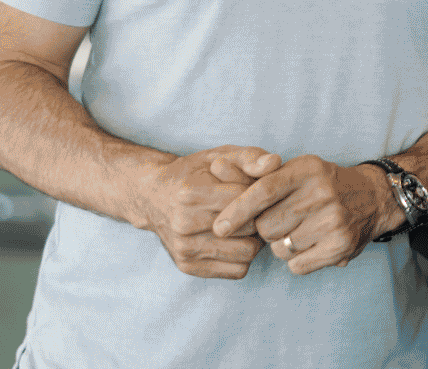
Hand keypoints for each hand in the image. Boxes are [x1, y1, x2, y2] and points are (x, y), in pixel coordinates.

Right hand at [136, 147, 281, 279]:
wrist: (151, 196)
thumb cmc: (190, 173)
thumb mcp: (216, 156)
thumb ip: (248, 156)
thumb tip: (276, 162)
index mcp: (189, 193)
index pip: (243, 199)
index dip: (257, 194)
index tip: (256, 190)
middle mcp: (184, 223)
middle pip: (247, 228)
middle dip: (256, 217)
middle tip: (254, 210)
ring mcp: (185, 248)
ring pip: (246, 253)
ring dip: (252, 240)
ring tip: (245, 226)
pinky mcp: (188, 266)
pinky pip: (237, 270)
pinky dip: (242, 257)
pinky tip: (235, 241)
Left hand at [211, 155, 396, 273]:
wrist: (371, 197)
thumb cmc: (319, 182)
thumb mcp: (291, 168)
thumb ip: (252, 170)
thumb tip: (214, 167)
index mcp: (305, 170)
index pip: (263, 191)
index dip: (237, 209)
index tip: (219, 227)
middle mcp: (320, 194)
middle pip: (267, 225)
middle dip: (263, 229)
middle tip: (275, 222)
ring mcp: (333, 222)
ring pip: (280, 248)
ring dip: (279, 245)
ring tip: (294, 231)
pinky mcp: (341, 247)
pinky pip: (298, 265)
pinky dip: (294, 260)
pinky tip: (306, 245)